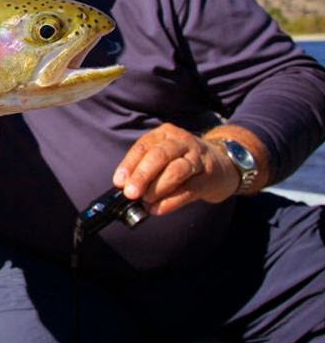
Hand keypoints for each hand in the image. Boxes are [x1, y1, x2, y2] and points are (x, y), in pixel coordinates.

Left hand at [113, 123, 258, 215]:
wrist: (223, 163)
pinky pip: (190, 190)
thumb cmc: (182, 160)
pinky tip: (158, 209)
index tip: (118, 182)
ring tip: (145, 201)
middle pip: (160, 156)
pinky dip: (171, 201)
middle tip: (130, 193)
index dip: (129, 164)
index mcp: (165, 134)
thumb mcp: (163, 155)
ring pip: (176, 171)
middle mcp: (182, 142)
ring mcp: (198, 159)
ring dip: (158, 188)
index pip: (143, 146)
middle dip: (142, 175)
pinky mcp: (210, 178)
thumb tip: (123, 187)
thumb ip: (144, 168)